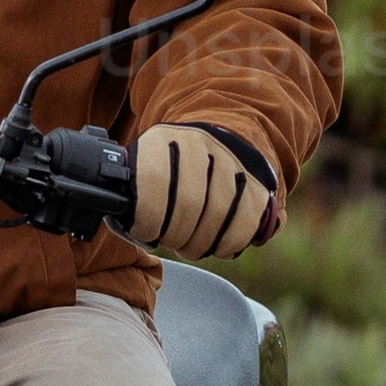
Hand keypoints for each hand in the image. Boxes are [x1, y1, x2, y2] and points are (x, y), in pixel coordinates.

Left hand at [128, 124, 288, 260]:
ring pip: (217, 215)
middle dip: (176, 235)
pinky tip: (215, 246)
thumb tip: (128, 224)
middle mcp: (200, 143)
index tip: (146, 232)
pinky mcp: (257, 182)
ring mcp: (232, 160)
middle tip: (170, 241)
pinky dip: (226, 244)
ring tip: (189, 246)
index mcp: (163, 138)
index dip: (147, 218)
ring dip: (199, 243)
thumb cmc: (169, 172)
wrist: (217, 143)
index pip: (153, 181)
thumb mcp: (143, 169)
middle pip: (189, 203)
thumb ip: (130, 195)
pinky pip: (244, 224)